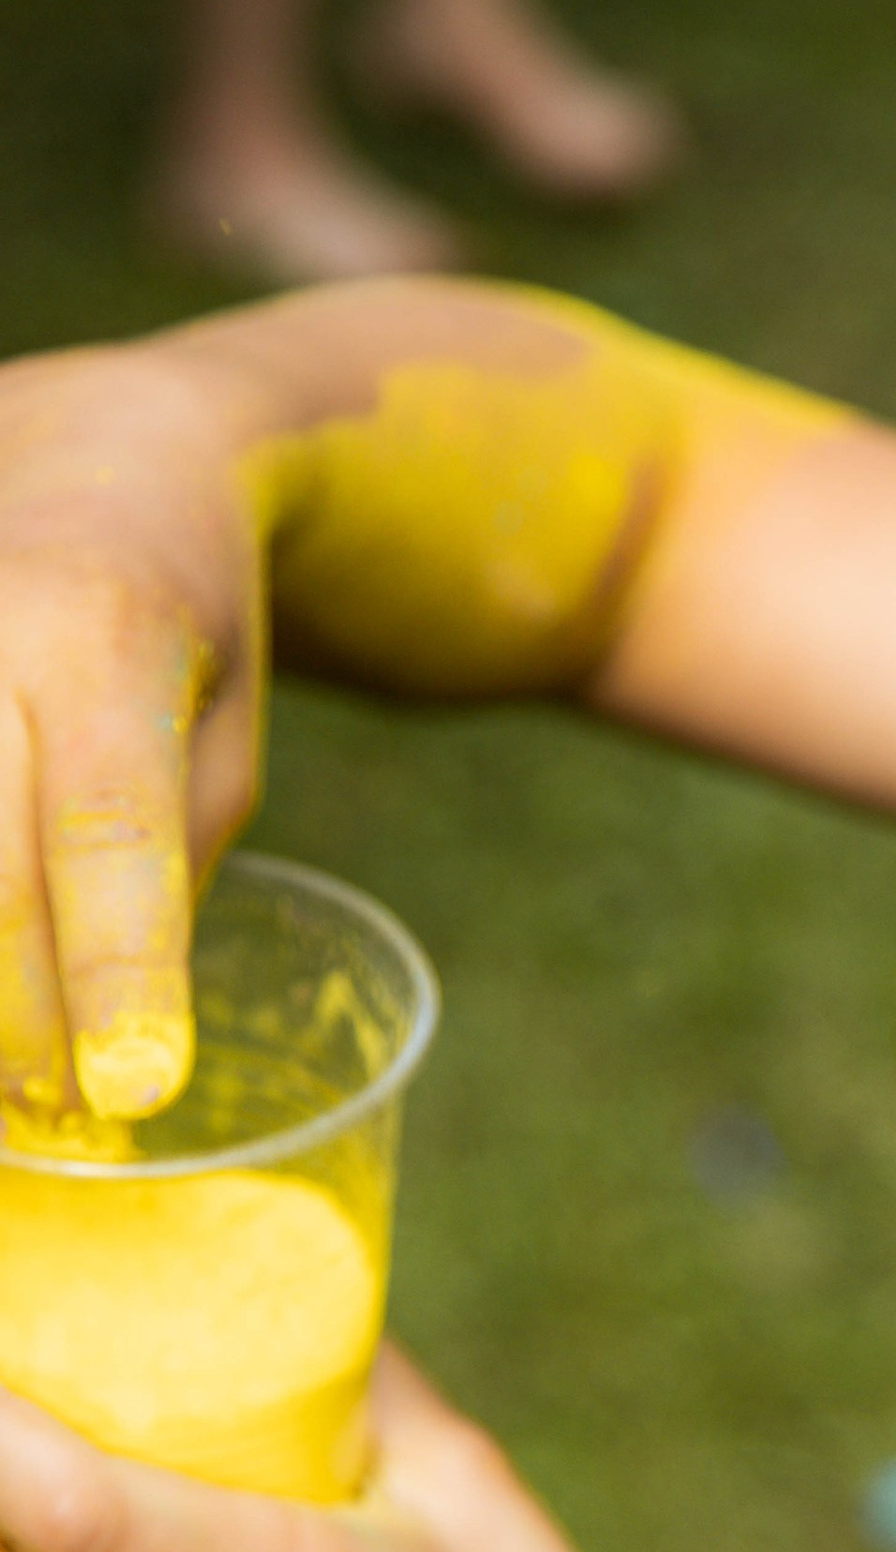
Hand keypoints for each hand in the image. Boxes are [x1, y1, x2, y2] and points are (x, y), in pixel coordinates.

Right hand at [0, 334, 268, 1122]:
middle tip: (51, 1109)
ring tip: (10, 1073)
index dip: (114, 967)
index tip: (130, 1088)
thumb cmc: (179, 618)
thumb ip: (163, 863)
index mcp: (104, 630)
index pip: (105, 828)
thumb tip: (98, 1042)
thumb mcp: (219, 731)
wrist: (93, 441)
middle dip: (11, 1019)